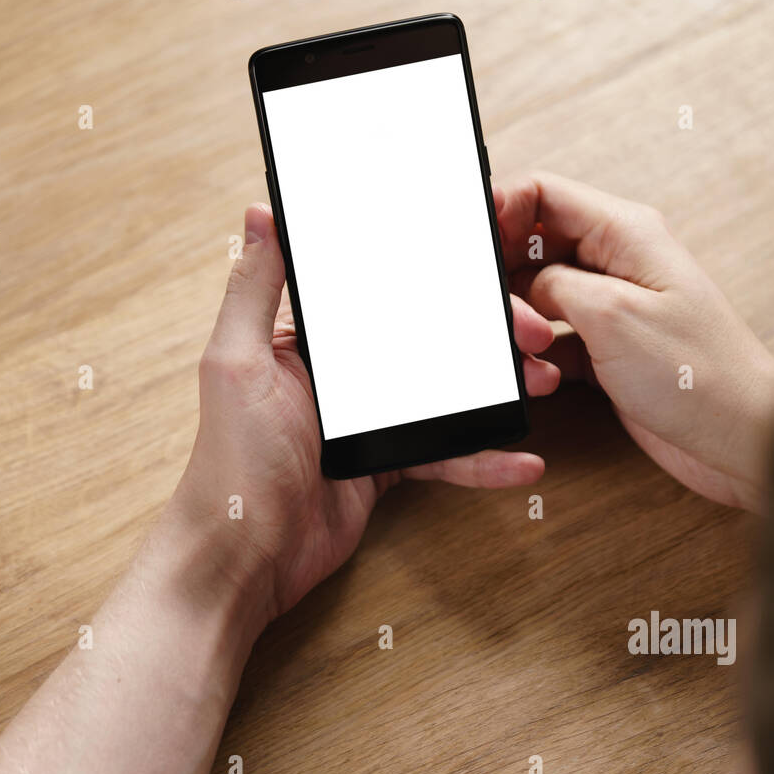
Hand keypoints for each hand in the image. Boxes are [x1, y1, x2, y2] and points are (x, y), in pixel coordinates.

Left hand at [170, 203, 559, 625]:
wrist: (244, 558)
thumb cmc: (230, 462)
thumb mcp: (237, 362)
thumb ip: (254, 289)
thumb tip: (261, 214)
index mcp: (307, 338)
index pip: (380, 293)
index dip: (433, 277)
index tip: (485, 266)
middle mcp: (341, 373)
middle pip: (426, 339)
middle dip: (484, 333)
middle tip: (533, 335)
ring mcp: (366, 420)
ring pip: (444, 393)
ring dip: (496, 389)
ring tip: (542, 385)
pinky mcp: (385, 466)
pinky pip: (443, 455)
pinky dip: (482, 460)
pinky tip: (522, 461)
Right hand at [493, 171, 773, 511]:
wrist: (740, 440)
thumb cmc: (698, 375)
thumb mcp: (611, 315)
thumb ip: (553, 284)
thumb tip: (522, 282)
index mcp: (625, 233)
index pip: (543, 193)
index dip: (501, 211)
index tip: (472, 245)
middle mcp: (618, 262)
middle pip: (533, 244)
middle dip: (505, 278)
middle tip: (497, 314)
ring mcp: (612, 306)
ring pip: (537, 294)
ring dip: (520, 323)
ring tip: (528, 351)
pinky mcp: (607, 348)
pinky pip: (551, 337)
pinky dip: (537, 355)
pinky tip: (542, 377)